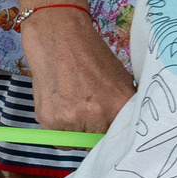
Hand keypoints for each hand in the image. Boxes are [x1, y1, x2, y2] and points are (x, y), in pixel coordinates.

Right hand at [21, 10, 133, 133]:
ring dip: (73, 130)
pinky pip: (57, 137)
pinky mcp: (49, 119)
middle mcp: (97, 117)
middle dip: (92, 132)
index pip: (121, 139)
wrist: (59, 34)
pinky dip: (57, 127)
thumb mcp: (120, 79)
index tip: (108, 131)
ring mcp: (71, 120)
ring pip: (75, 143)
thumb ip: (124, 106)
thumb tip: (127, 127)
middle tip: (87, 112)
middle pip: (97, 143)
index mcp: (119, 106)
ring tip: (70, 104)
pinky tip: (58, 104)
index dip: (113, 135)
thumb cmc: (91, 54)